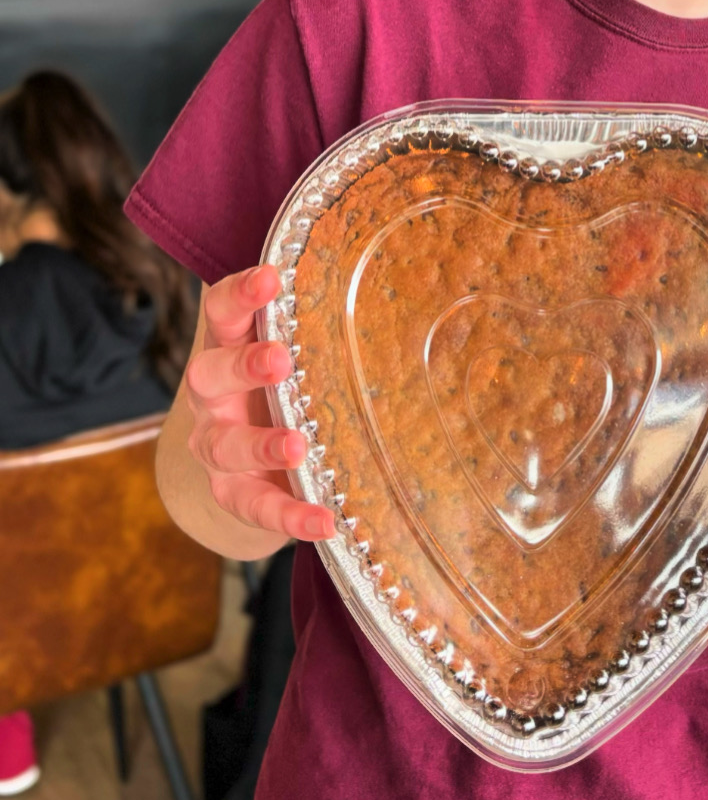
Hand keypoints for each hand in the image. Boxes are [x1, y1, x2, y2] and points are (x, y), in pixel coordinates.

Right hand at [184, 265, 334, 542]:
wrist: (255, 458)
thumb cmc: (287, 384)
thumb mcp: (300, 352)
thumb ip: (325, 329)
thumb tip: (405, 289)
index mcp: (227, 347)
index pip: (223, 312)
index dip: (242, 294)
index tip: (271, 277)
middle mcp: (213, 395)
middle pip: (210, 374)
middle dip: (244, 366)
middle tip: (279, 359)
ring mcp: (216, 445)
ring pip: (224, 445)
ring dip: (260, 445)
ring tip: (296, 446)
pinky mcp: (232, 492)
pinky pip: (255, 506)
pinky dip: (289, 515)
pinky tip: (323, 522)